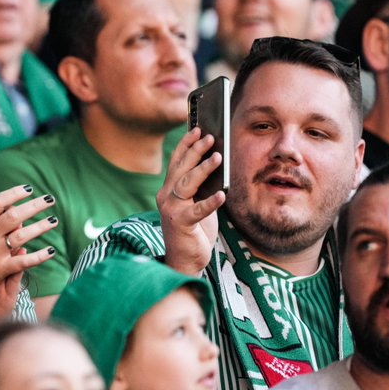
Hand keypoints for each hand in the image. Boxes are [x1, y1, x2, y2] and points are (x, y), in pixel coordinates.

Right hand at [0, 184, 57, 303]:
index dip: (14, 193)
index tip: (29, 189)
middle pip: (14, 216)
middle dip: (34, 206)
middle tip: (50, 199)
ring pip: (22, 236)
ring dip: (40, 227)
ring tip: (54, 220)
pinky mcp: (1, 270)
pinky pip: (24, 262)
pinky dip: (38, 257)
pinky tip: (51, 250)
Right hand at [157, 128, 224, 275]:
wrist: (186, 260)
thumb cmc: (194, 230)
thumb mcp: (196, 203)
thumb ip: (201, 187)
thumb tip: (217, 164)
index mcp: (168, 190)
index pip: (176, 162)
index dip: (185, 144)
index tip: (197, 129)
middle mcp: (166, 197)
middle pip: (180, 168)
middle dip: (195, 151)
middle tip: (210, 137)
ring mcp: (171, 210)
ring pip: (186, 183)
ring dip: (202, 169)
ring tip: (218, 157)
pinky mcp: (181, 224)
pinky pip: (197, 210)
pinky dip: (210, 202)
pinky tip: (222, 195)